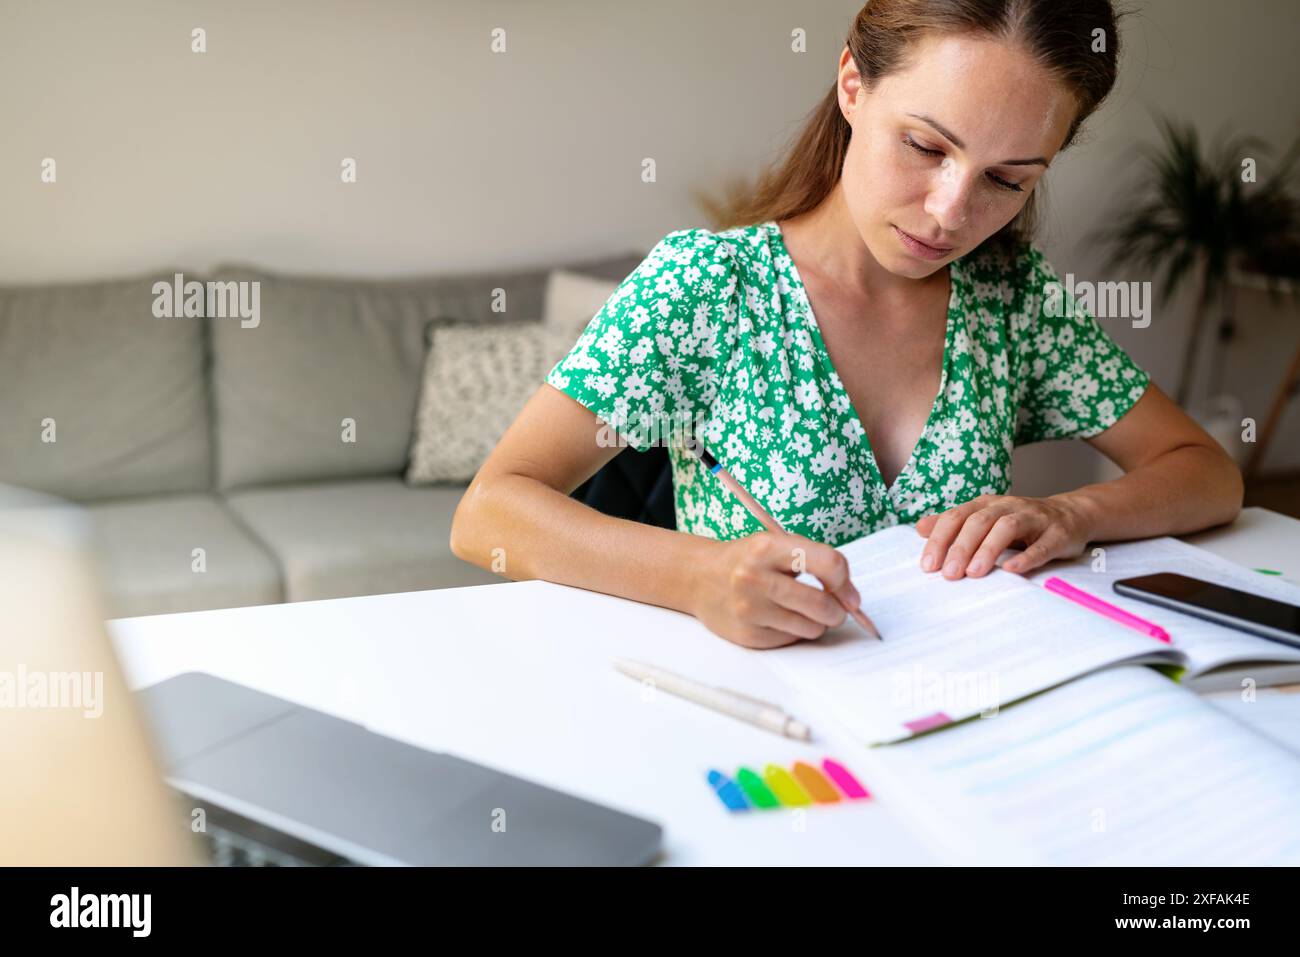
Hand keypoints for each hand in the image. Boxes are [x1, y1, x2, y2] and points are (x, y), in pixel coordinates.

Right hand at [692, 531, 863, 648]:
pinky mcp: (747, 636)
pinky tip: (778, 618)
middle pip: (821, 604)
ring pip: (810, 628)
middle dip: (836, 611)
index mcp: (768, 547)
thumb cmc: (747, 560)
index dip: (845, 582)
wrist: (699, 578)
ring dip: (816, 623)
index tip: (849, 594)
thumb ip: (814, 562)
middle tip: (834, 609)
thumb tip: (851, 599)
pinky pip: (791, 641)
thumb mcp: (776, 545)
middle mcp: (755, 578)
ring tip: (802, 611)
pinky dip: (793, 632)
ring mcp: (749, 609)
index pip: (828, 563)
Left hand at [914, 494, 1093, 578]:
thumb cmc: (1021, 522)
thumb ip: (954, 525)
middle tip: (948, 574)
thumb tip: (919, 528)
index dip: (940, 540)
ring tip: (973, 572)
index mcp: (986, 505)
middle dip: (960, 548)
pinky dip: (1027, 557)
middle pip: (979, 522)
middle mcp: (1008, 507)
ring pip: (1007, 527)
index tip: (928, 565)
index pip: (956, 517)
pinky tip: (1012, 570)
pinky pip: (1042, 545)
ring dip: (987, 550)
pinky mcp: (1058, 534)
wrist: (1071, 514)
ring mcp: (1034, 518)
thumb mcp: (985, 519)